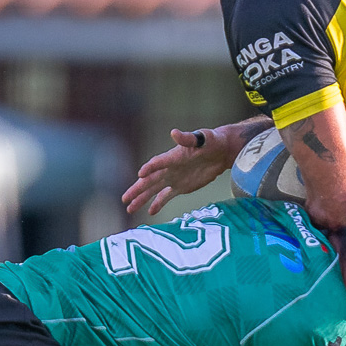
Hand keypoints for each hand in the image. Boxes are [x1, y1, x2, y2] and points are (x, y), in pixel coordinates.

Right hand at [122, 127, 237, 217]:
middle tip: (124, 199)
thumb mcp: (202, 138)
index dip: (150, 168)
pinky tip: (150, 212)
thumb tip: (174, 132)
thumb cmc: (212, 141)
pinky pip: (166, 196)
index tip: (140, 174)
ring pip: (154, 190)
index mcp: (173, 156)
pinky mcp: (181, 187)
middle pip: (150, 180)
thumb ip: (187, 138)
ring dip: (142, 199)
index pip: (158, 163)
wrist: (221, 151)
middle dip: (137, 190)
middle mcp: (169, 168)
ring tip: (130, 209)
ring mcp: (173, 178)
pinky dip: (158, 204)